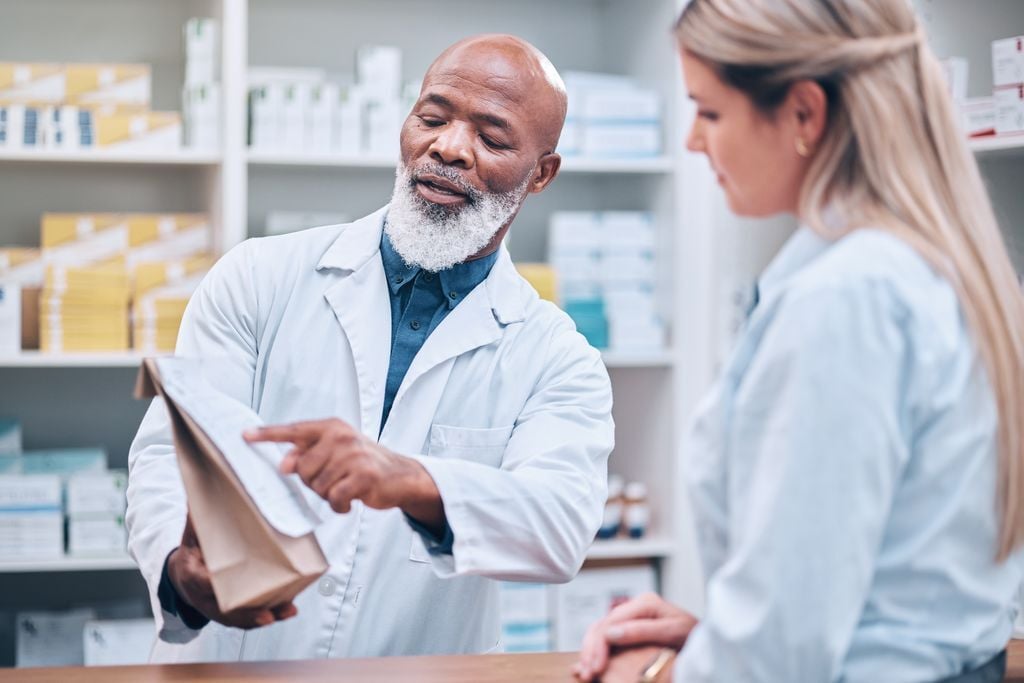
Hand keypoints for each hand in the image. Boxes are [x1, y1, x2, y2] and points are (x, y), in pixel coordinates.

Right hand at [167, 516, 297, 628]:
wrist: (182, 576)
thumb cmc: (193, 549)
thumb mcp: (193, 530)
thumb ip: (199, 511)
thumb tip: (207, 475)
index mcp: (191, 572)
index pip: (199, 580)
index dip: (209, 583)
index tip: (220, 582)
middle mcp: (203, 595)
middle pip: (225, 608)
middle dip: (247, 612)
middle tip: (268, 613)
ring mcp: (216, 606)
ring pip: (239, 617)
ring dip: (263, 617)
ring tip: (288, 610)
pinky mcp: (230, 611)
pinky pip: (248, 618)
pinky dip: (267, 616)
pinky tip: (288, 611)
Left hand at [244, 419, 444, 530]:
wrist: (400, 475)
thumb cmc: (361, 463)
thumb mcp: (335, 452)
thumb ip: (308, 455)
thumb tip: (284, 465)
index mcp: (332, 427)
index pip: (294, 430)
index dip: (268, 434)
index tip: (244, 436)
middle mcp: (342, 436)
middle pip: (302, 468)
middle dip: (312, 481)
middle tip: (333, 480)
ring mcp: (354, 455)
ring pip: (317, 485)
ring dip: (328, 494)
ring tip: (344, 488)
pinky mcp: (364, 475)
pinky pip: (334, 497)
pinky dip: (339, 505)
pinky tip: (349, 501)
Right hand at [573, 592, 695, 681]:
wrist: (710, 641)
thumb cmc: (696, 636)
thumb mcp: (674, 632)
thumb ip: (643, 631)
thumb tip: (610, 634)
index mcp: (645, 603)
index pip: (611, 623)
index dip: (600, 646)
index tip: (596, 668)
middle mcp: (635, 607)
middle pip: (601, 626)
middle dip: (591, 650)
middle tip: (587, 674)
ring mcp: (632, 618)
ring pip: (599, 631)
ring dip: (590, 652)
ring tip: (585, 673)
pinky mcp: (631, 630)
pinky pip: (607, 638)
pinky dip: (595, 651)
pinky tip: (587, 664)